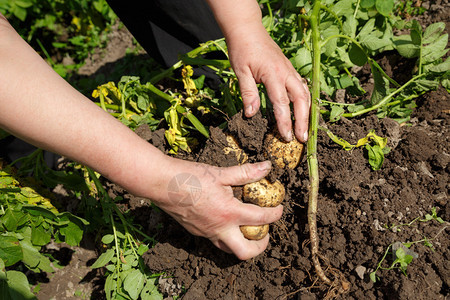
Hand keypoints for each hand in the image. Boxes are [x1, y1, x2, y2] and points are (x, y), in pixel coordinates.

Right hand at [152, 158, 282, 259]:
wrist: (162, 184)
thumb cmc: (191, 176)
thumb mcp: (221, 173)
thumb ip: (246, 172)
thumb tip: (267, 167)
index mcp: (229, 213)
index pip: (261, 219)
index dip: (275, 215)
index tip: (279, 210)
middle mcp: (219, 228)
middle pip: (245, 251)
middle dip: (260, 246)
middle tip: (265, 235)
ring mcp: (206, 233)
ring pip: (228, 249)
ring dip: (242, 243)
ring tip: (247, 230)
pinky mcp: (196, 231)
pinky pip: (215, 240)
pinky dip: (226, 235)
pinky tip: (224, 220)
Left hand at [227, 26, 310, 141]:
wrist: (248, 29)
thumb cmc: (242, 49)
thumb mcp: (240, 71)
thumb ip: (248, 92)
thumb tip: (251, 114)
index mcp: (274, 74)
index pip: (282, 103)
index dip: (285, 122)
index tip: (286, 137)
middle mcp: (286, 73)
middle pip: (301, 100)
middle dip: (303, 120)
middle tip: (302, 138)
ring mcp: (290, 70)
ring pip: (305, 93)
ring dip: (307, 112)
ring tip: (305, 129)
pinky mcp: (290, 70)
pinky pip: (302, 87)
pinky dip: (305, 101)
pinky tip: (302, 111)